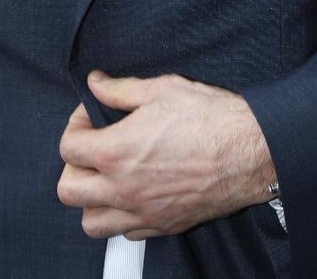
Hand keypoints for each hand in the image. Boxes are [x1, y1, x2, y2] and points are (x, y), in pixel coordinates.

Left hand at [57, 70, 274, 240]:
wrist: (249, 151)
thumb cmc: (209, 117)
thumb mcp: (162, 88)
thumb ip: (120, 90)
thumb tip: (96, 83)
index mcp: (117, 151)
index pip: (67, 147)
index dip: (75, 125)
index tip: (91, 116)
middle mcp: (123, 188)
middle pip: (68, 190)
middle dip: (73, 165)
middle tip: (93, 147)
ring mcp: (142, 212)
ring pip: (91, 222)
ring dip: (92, 199)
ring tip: (108, 176)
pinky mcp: (163, 226)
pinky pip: (124, 233)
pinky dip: (121, 216)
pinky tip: (135, 192)